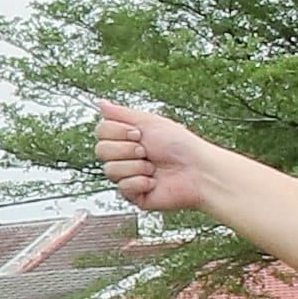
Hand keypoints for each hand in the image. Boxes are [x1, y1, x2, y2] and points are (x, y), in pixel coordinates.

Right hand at [88, 103, 221, 218]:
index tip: (139, 134)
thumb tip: (100, 103)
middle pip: (101, 150)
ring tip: (154, 168)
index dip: (118, 132)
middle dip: (126, 149)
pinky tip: (154, 182)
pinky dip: (140, 182)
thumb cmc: (179, 145)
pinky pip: (122, 187)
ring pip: (110, 169)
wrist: (197, 171)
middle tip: (146, 151)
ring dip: (136, 166)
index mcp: (127, 138)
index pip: (101, 131)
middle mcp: (125, 156)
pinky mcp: (134, 195)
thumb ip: (121, 113)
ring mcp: (128, 176)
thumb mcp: (149, 122)